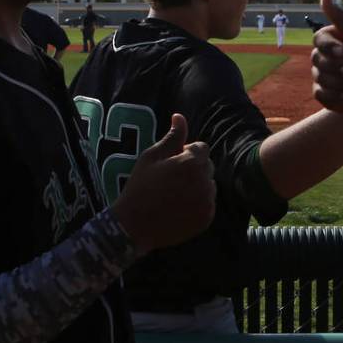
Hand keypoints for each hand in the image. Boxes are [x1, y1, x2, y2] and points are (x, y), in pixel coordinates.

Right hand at [111, 113, 215, 254]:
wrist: (134, 226)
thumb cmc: (140, 187)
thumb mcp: (151, 157)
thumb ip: (172, 137)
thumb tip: (180, 116)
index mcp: (192, 163)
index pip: (201, 148)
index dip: (185, 153)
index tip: (169, 165)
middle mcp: (205, 181)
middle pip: (207, 166)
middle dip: (193, 169)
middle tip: (170, 180)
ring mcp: (208, 201)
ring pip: (209, 185)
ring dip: (197, 186)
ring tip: (174, 195)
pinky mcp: (207, 218)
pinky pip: (208, 203)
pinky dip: (198, 204)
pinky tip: (178, 208)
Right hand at [311, 0, 342, 117]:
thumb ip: (340, 17)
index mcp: (333, 41)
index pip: (319, 40)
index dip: (330, 47)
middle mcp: (325, 57)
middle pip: (317, 60)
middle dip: (338, 67)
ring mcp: (324, 76)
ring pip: (320, 77)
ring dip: (342, 83)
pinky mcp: (325, 95)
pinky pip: (321, 93)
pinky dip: (338, 95)